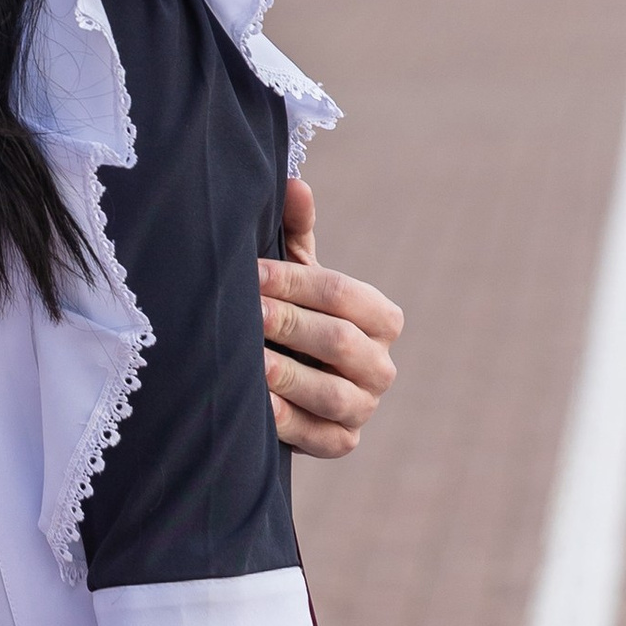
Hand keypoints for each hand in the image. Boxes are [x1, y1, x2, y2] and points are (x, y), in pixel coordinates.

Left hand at [260, 175, 402, 457]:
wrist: (285, 383)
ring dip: (286, 374)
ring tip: (247, 359)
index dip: (296, 282)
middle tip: (244, 312)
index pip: (344, 295)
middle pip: (339, 341)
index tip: (250, 273)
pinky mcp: (342, 443)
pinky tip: (252, 403)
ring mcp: (365, 408)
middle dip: (287, 324)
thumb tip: (294, 183)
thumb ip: (297, 236)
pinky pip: (316, 436)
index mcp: (381, 317)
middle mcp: (382, 365)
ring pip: (331, 393)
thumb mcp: (295, 277)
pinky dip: (284, 420)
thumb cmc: (291, 317)